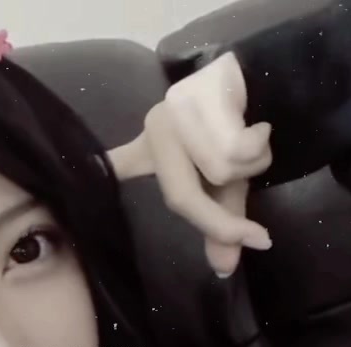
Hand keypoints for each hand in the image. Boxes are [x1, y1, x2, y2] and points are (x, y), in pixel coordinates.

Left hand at [108, 52, 273, 276]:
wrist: (273, 74)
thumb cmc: (242, 131)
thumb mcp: (229, 182)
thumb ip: (221, 222)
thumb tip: (225, 269)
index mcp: (153, 146)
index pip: (121, 168)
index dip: (101, 174)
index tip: (78, 177)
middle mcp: (158, 126)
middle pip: (182, 195)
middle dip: (223, 220)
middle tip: (259, 239)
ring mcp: (178, 108)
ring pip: (218, 170)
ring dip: (252, 165)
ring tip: (258, 139)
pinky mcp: (206, 93)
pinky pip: (236, 146)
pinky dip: (259, 145)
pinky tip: (262, 125)